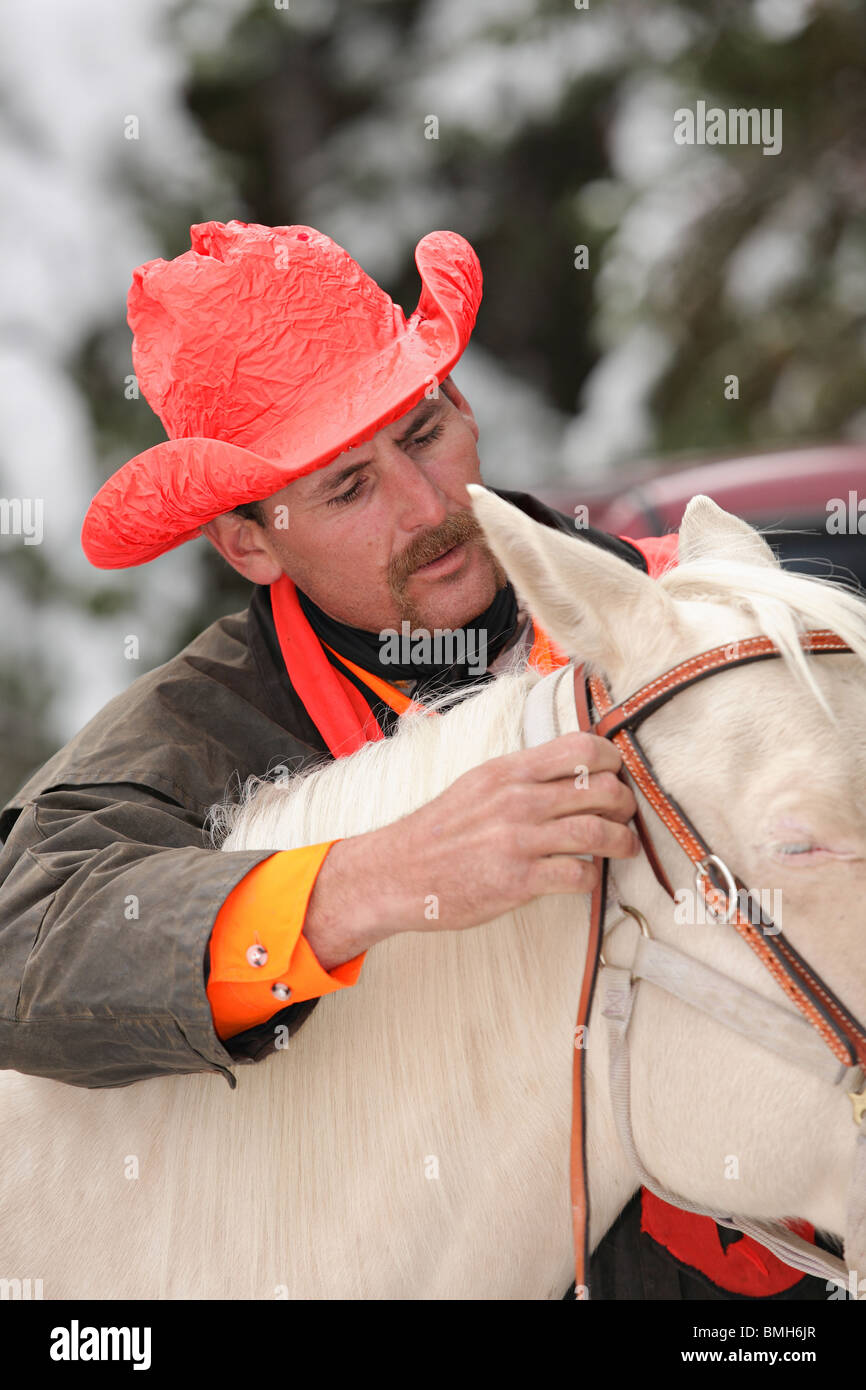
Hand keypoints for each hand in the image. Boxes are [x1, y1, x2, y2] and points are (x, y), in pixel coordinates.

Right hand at [303, 732, 637, 966]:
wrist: (395, 874)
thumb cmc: (438, 833)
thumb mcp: (477, 786)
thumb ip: (521, 778)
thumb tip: (570, 773)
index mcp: (508, 771)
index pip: (581, 748)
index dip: (611, 761)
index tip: (616, 775)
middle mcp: (516, 799)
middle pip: (601, 789)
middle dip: (625, 803)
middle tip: (626, 815)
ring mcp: (518, 840)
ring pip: (599, 831)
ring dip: (622, 841)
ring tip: (625, 847)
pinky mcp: (518, 880)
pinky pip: (579, 874)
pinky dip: (593, 876)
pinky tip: (587, 876)